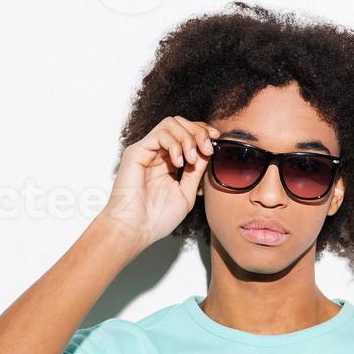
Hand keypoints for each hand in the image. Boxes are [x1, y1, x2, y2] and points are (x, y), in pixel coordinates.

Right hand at [97, 115, 218, 250]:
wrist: (137, 229)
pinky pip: (159, 134)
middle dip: (198, 131)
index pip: (187, 134)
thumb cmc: (157, 218)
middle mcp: (157, 153)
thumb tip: (208, 151)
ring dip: (188, 137)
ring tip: (191, 159)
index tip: (217, 139)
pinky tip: (178, 162)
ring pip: (170, 123)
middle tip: (208, 148)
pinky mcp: (136, 152)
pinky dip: (174, 144)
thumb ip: (196, 172)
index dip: (203, 132)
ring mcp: (146, 151)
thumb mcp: (187, 192)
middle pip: (180, 123)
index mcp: (168, 162)